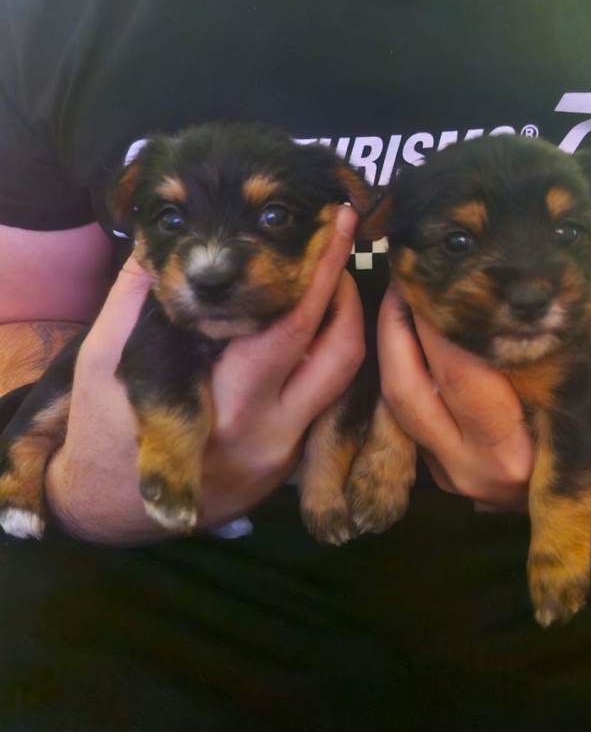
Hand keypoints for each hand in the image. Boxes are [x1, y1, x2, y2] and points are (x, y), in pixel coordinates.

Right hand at [46, 206, 362, 543]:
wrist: (112, 509)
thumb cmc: (103, 428)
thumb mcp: (104, 359)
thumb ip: (137, 296)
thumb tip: (168, 235)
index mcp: (221, 407)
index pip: (289, 328)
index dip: (318, 272)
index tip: (332, 222)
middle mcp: (268, 433)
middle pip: (338, 350)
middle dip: (343, 283)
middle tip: (338, 234)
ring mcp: (287, 452)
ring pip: (345, 376)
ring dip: (345, 317)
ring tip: (328, 271)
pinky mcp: (293, 462)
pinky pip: (328, 398)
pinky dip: (327, 350)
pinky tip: (313, 318)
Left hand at [378, 281, 590, 522]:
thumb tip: (581, 278)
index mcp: (516, 455)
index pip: (460, 378)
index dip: (439, 325)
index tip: (435, 277)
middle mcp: (473, 471)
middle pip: (409, 389)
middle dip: (399, 326)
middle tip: (407, 275)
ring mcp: (450, 476)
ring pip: (396, 403)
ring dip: (391, 345)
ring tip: (403, 294)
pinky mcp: (439, 471)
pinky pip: (405, 416)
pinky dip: (403, 369)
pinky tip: (412, 329)